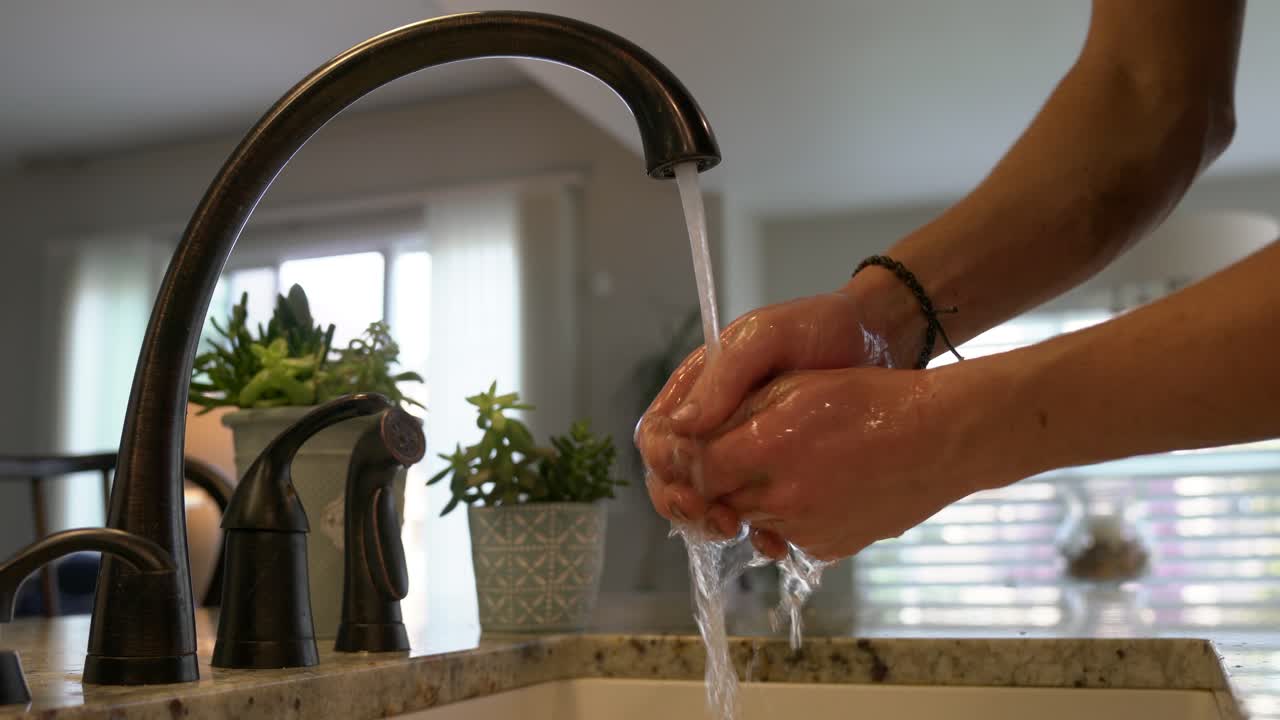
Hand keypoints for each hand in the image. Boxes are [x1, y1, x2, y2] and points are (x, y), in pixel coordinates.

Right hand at [636, 287, 913, 536]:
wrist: (879, 339)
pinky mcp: (780, 472)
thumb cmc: (818, 327)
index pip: (657, 435)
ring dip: (712, 520)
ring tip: (735, 528)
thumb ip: (724, 376)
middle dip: (682, 502)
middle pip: (674, 475)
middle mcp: (715, 424)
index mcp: (699, 388)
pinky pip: (755, 510)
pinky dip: (757, 531)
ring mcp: (747, 450)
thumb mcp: (766, 338)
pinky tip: (774, 541)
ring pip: (709, 498)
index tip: (686, 481)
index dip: (663, 463)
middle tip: (712, 517)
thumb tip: (681, 426)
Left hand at [695, 365, 999, 559]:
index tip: (696, 447)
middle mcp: (780, 499)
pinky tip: (819, 486)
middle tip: (741, 455)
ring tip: (791, 465)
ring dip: (756, 499)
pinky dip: (791, 518)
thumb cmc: (869, 399)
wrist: (940, 438)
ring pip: (753, 521)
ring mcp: (805, 530)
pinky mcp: (829, 548)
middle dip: (720, 481)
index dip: (691, 459)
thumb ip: (736, 412)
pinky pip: (790, 537)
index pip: (698, 469)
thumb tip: (691, 435)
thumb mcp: (796, 388)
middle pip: (720, 500)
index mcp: (766, 450)